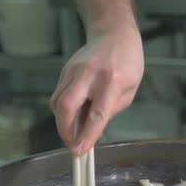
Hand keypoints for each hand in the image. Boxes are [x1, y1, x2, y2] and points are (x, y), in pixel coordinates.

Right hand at [51, 25, 143, 155]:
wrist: (113, 34)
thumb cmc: (127, 63)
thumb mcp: (128, 91)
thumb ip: (109, 113)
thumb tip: (91, 133)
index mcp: (112, 81)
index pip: (96, 114)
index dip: (86, 135)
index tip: (79, 151)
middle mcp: (89, 75)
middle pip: (66, 106)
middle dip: (65, 131)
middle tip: (73, 144)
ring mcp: (73, 71)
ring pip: (57, 102)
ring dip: (63, 123)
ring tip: (75, 131)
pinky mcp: (64, 71)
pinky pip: (57, 96)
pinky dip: (62, 111)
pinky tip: (73, 115)